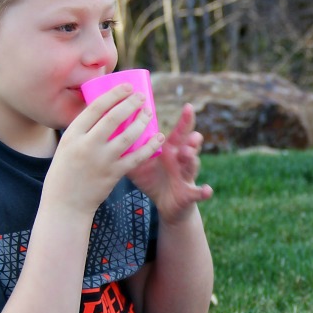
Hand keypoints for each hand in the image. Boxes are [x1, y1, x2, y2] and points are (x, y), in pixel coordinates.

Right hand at [44, 84, 156, 215]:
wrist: (66, 204)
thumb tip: (102, 108)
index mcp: (72, 135)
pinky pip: (137, 157)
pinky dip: (150, 146)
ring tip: (150, 112)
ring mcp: (102, 160)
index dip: (114, 95)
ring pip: (128, 135)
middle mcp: (87, 146)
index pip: (95, 108)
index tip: (127, 86)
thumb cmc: (66, 171)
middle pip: (113, 118)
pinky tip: (159, 137)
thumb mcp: (67, 146)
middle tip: (142, 96)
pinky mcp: (114, 174)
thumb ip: (83, 130)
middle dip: (131, 103)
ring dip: (142, 121)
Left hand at [127, 103, 212, 222]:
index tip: (188, 106)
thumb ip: (128, 150)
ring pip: (192, 164)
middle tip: (192, 123)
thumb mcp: (140, 164)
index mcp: (171, 150)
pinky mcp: (190, 193)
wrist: (166, 205)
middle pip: (190, 143)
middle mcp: (182, 159)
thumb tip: (106, 135)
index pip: (178, 132)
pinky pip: (198, 192)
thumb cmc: (153, 180)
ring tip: (188, 152)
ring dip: (192, 158)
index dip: (184, 120)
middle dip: (192, 132)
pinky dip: (204, 191)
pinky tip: (207, 190)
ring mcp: (186, 176)